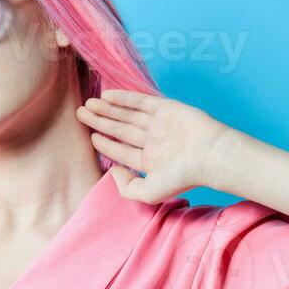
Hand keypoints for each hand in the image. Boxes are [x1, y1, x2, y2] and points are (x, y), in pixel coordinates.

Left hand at [75, 90, 237, 203]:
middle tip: (80, 113)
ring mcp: (160, 124)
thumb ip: (126, 187)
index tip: (91, 136)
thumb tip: (112, 171)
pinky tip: (106, 95)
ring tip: (88, 103)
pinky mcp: (167, 108)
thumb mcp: (148, 193)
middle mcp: (154, 141)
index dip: (105, 144)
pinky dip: (124, 98)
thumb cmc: (182, 177)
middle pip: (121, 130)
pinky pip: (141, 101)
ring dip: (108, 109)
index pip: (122, 151)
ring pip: (128, 114)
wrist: (208, 155)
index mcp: (151, 161)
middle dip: (101, 122)